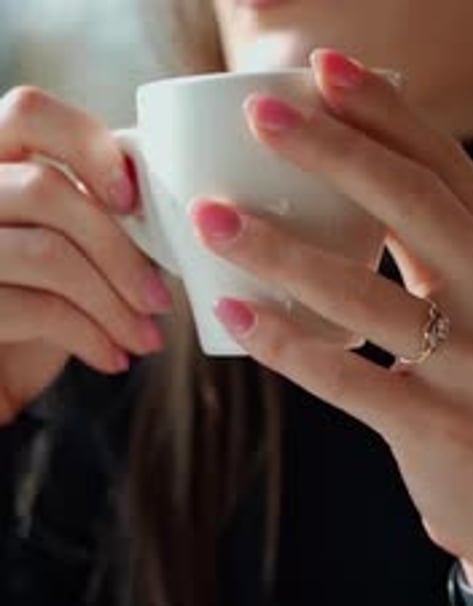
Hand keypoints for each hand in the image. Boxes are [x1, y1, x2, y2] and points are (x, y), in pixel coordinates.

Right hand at [0, 86, 171, 422]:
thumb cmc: (33, 301)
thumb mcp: (61, 245)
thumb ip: (91, 210)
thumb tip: (174, 211)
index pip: (28, 111)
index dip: (88, 145)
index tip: (133, 199)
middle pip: (47, 190)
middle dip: (119, 252)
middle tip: (160, 299)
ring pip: (48, 254)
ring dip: (114, 303)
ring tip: (146, 337)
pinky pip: (39, 310)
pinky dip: (92, 337)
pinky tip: (114, 357)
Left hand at [189, 49, 472, 583]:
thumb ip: (441, 260)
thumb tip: (358, 189)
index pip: (447, 172)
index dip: (388, 116)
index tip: (324, 70)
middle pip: (414, 209)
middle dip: (333, 152)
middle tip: (260, 116)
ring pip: (365, 296)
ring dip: (280, 251)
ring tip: (213, 219)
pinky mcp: (437, 428)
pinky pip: (348, 380)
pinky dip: (286, 345)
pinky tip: (235, 314)